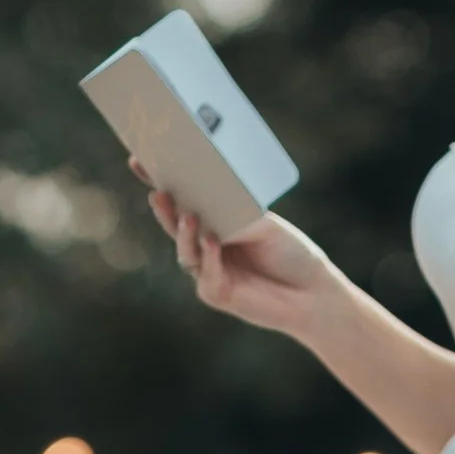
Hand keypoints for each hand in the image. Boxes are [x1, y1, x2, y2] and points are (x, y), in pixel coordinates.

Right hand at [142, 167, 335, 337]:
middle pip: (175, 223)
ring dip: (185, 233)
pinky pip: (207, 274)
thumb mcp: (265, 225)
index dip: (158, 180)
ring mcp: (207, 270)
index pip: (182, 198)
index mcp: (216, 221)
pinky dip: (210, 257)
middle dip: (164, 207)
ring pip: (186, 251)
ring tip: (189, 215)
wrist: (314, 292)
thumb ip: (237, 215)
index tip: (140, 159)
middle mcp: (205, 244)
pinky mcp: (216, 293)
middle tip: (158, 190)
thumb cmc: (291, 253)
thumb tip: (210, 202)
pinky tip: (213, 241)